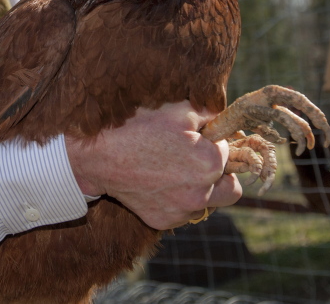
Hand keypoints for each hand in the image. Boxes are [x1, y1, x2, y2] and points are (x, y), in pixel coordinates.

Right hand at [65, 101, 242, 229]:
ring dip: (201, 189)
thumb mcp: (178, 109)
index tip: (201, 136)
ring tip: (176, 169)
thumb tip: (223, 119)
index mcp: (210, 163)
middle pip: (231, 189)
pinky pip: (183, 213)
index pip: (229, 152)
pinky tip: (160, 182)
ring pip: (208, 203)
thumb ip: (209, 114)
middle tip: (202, 160)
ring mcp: (181, 211)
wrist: (98, 153)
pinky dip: (178, 200)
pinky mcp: (162, 221)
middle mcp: (200, 193)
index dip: (215, 141)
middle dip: (222, 174)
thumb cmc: (138, 126)